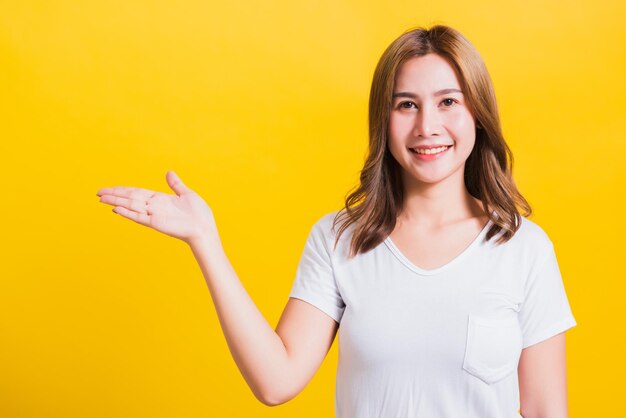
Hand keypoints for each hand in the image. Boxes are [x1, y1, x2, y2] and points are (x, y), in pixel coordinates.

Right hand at [97, 170, 216, 244]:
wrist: (205, 228)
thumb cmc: (199, 214)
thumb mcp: (186, 194)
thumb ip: (175, 184)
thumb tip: (169, 172)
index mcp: (160, 199)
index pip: (136, 192)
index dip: (122, 190)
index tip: (109, 189)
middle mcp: (154, 206)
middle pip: (130, 198)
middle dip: (114, 195)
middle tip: (98, 193)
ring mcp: (154, 215)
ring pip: (131, 206)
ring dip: (116, 202)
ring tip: (102, 199)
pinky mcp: (156, 223)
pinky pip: (139, 217)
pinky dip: (128, 213)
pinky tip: (117, 210)